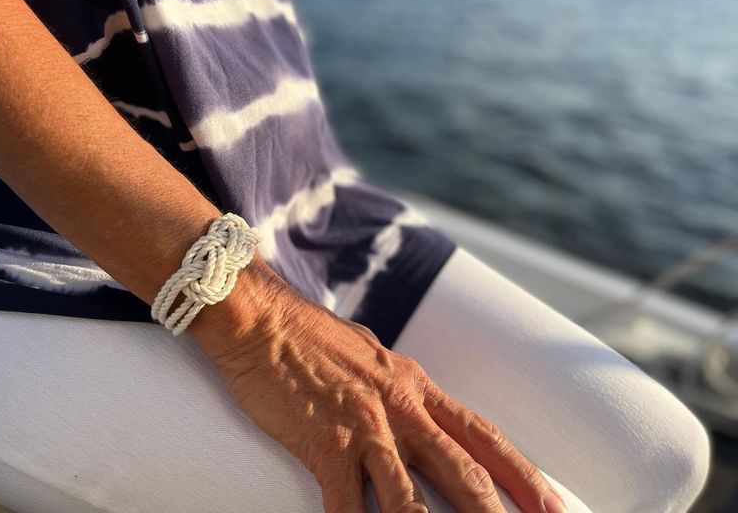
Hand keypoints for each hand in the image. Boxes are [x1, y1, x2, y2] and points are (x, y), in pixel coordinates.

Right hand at [201, 284, 567, 512]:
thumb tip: (415, 406)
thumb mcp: (373, 357)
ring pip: (410, 495)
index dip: (520, 472)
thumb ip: (398, 386)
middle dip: (497, 510)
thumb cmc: (312, 338)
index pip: (481, 434)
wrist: (264, 319)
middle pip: (462, 468)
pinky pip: (346, 505)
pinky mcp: (324, 444)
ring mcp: (363, 426)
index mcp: (415, 386)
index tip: (550, 503)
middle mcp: (399, 407)